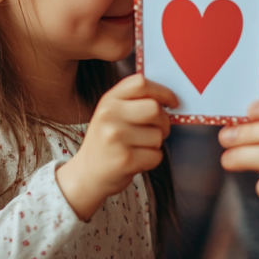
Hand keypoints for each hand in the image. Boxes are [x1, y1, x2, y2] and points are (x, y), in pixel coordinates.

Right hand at [56, 73, 176, 221]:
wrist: (86, 175)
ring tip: (138, 147)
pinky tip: (137, 160)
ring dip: (156, 144)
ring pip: (158, 135)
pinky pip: (156, 155)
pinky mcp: (124, 160)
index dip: (163, 92)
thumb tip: (168, 97)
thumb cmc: (106, 142)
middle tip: (158, 130)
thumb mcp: (111, 114)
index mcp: (108, 100)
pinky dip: (152, 160)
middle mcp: (109, 115)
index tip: (172, 102)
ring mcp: (115, 137)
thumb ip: (134, 101)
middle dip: (164, 121)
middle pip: (154, 108)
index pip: (140, 83)